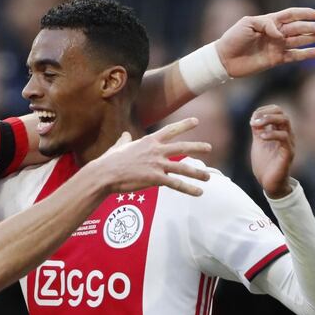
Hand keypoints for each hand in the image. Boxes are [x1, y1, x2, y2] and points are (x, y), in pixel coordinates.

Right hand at [94, 117, 211, 194]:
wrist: (105, 173)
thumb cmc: (109, 160)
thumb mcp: (118, 146)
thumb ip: (125, 140)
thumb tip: (125, 135)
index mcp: (149, 141)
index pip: (170, 130)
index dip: (184, 125)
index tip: (196, 121)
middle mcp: (156, 151)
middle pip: (182, 147)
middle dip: (197, 147)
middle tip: (209, 147)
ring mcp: (157, 164)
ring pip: (183, 167)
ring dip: (197, 173)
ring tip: (208, 177)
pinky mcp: (155, 178)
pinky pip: (176, 184)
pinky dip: (189, 189)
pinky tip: (199, 192)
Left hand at [215, 7, 314, 77]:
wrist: (224, 59)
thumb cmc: (233, 38)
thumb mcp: (247, 23)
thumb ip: (266, 24)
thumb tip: (280, 34)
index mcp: (269, 22)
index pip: (290, 15)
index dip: (303, 14)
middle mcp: (275, 34)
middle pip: (298, 29)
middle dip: (311, 28)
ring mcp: (276, 47)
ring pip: (298, 41)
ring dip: (312, 39)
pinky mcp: (275, 60)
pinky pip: (293, 56)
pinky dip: (305, 54)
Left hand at [250, 105, 293, 198]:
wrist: (269, 183)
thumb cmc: (265, 164)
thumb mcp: (258, 144)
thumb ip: (258, 131)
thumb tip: (254, 118)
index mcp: (279, 131)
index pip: (277, 111)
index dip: (264, 110)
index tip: (252, 118)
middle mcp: (286, 135)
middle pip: (282, 113)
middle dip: (267, 113)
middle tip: (254, 121)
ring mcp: (289, 143)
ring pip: (285, 121)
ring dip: (269, 120)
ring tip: (256, 125)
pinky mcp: (288, 152)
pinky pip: (284, 137)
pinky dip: (272, 134)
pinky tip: (261, 138)